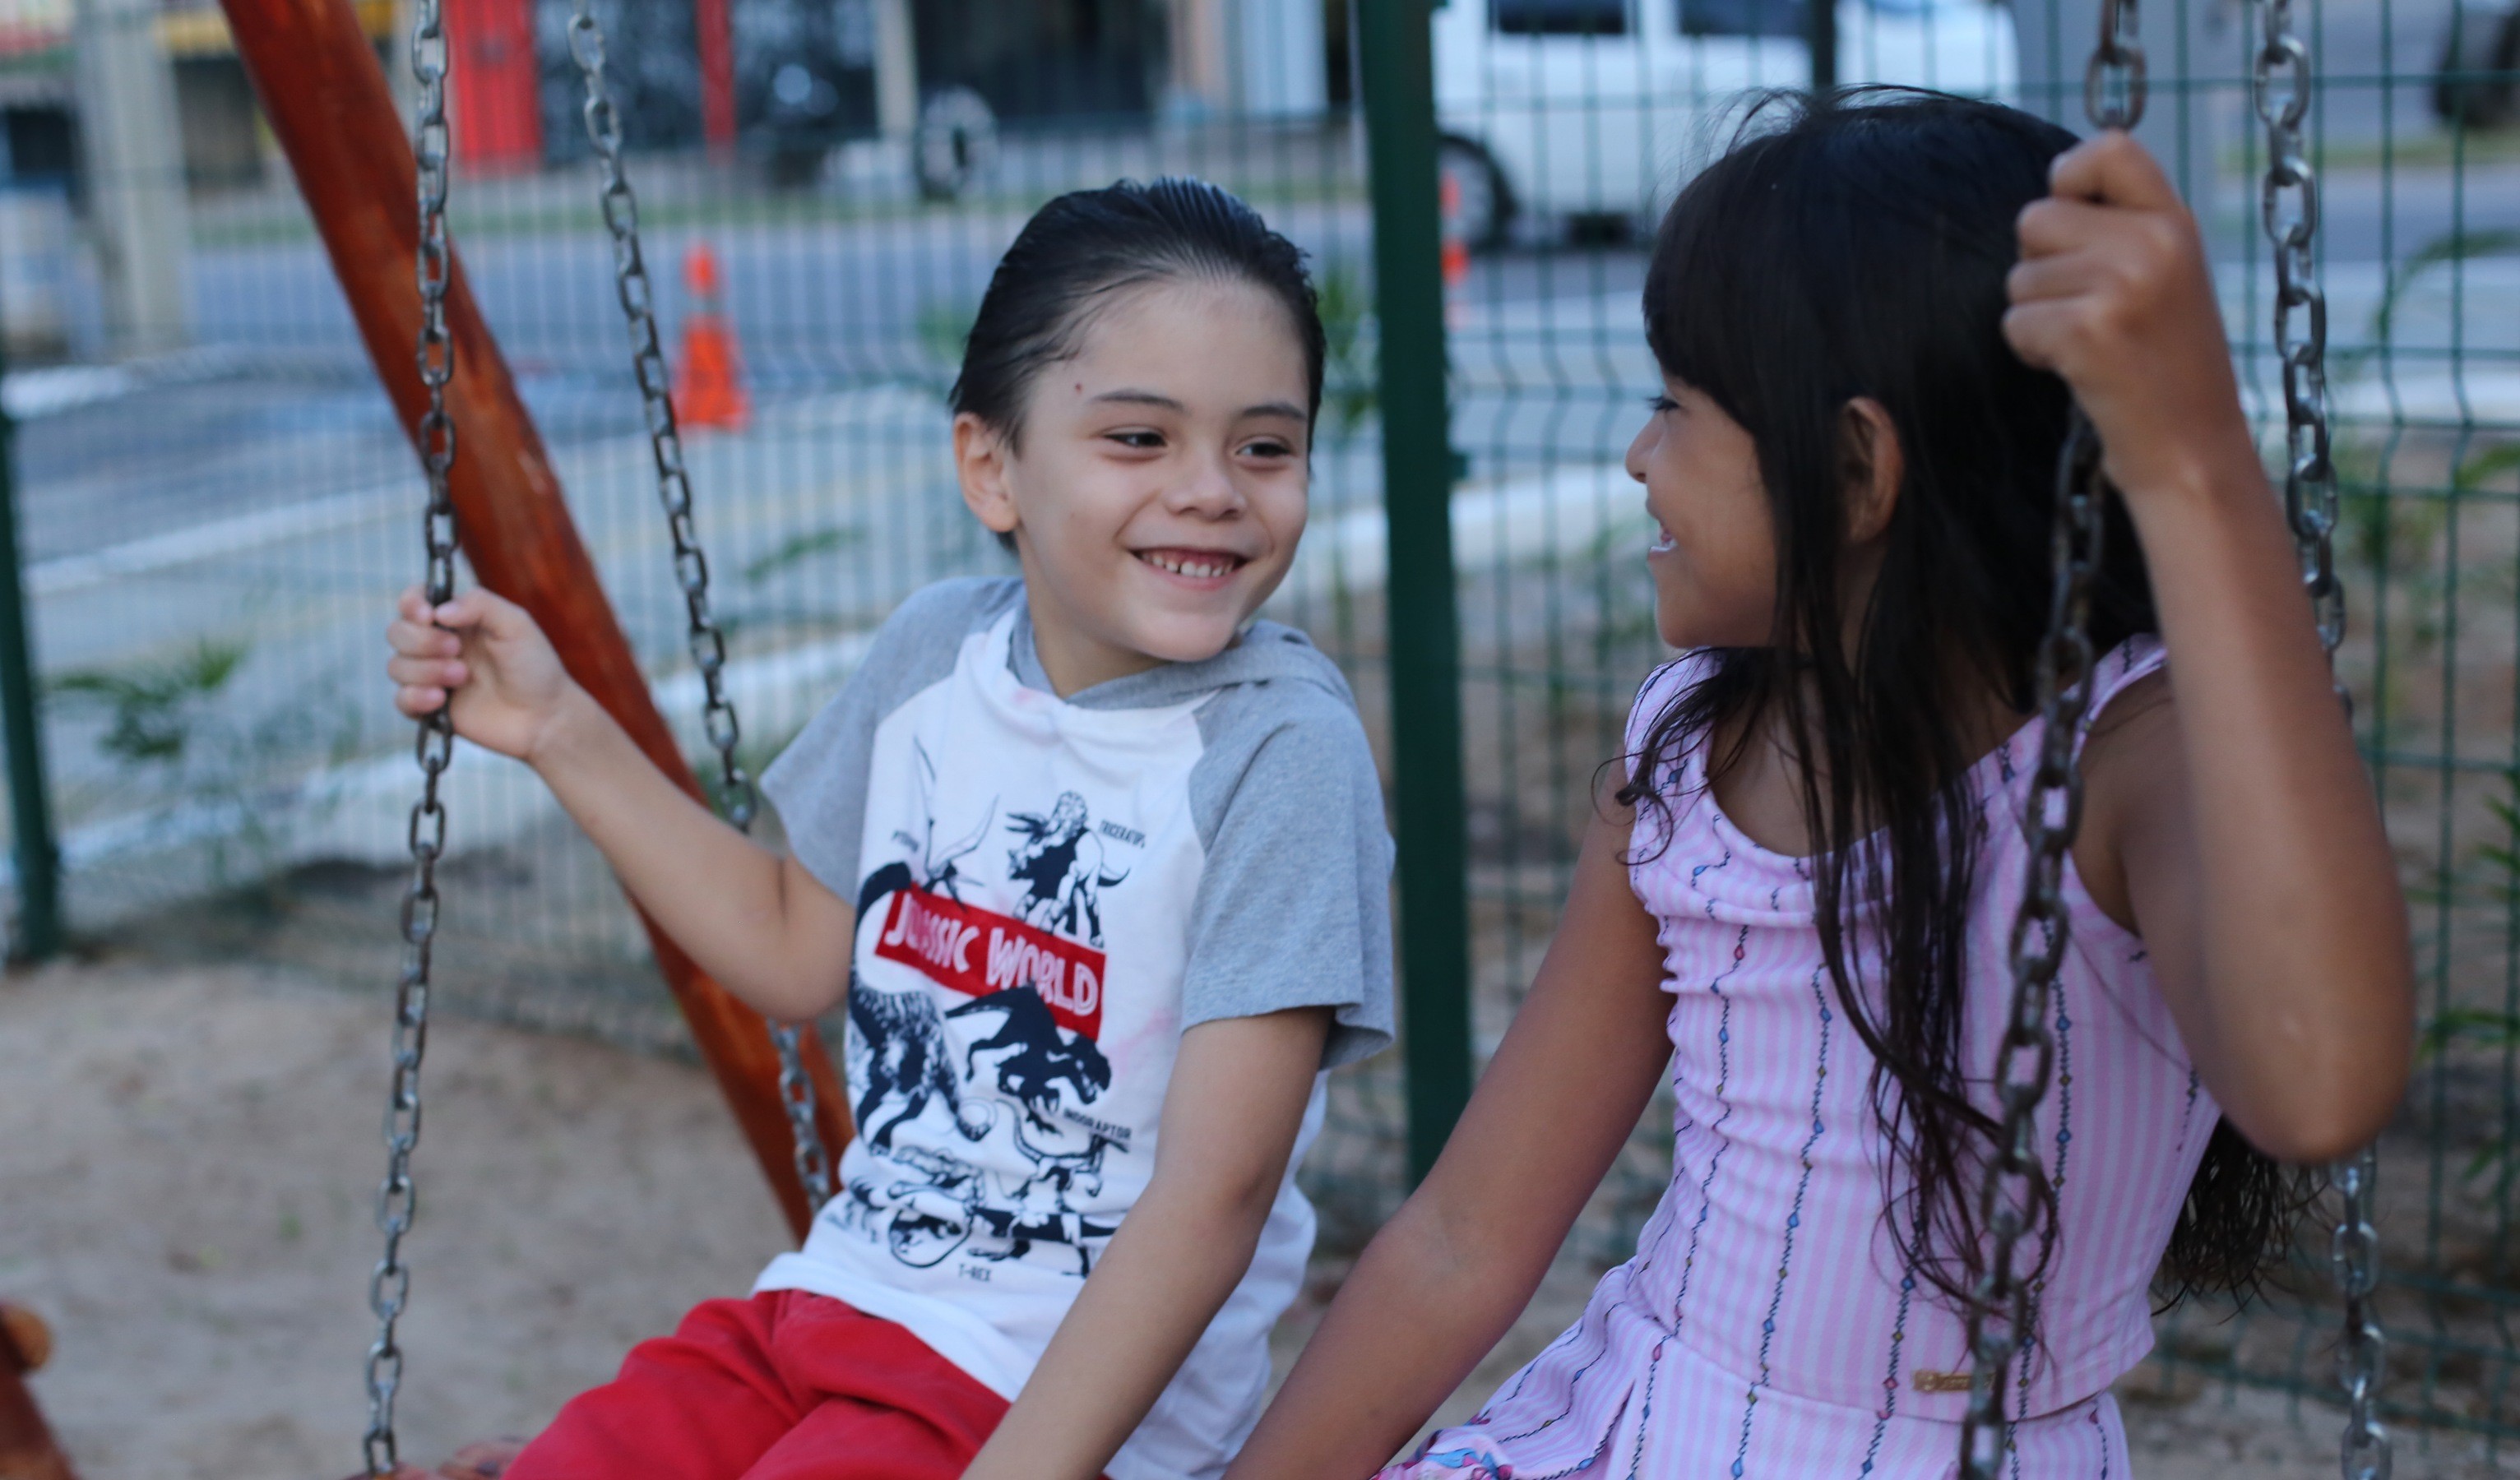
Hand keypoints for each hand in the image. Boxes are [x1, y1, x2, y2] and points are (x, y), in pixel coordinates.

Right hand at [386, 585, 579, 762]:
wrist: (544, 717)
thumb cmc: (535, 667)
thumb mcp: (516, 624)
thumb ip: (480, 604)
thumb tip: (439, 611)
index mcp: (456, 620)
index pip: (413, 601)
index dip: (411, 604)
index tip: (428, 616)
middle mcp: (437, 645)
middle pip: (397, 632)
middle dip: (422, 641)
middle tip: (456, 650)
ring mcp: (431, 677)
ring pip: (396, 666)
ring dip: (426, 670)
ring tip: (463, 677)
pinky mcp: (430, 708)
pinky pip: (400, 700)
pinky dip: (415, 697)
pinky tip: (441, 699)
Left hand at [2004, 131, 2258, 504]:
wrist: (2193, 450)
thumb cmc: (2168, 366)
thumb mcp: (2166, 278)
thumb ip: (2120, 231)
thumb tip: (2047, 196)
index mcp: (2176, 223)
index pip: (2110, 148)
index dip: (2069, 175)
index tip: (2070, 214)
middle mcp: (2153, 243)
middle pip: (2036, 217)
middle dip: (2040, 266)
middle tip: (2084, 310)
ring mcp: (2122, 285)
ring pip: (2019, 277)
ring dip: (2036, 316)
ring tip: (2090, 346)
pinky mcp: (2089, 331)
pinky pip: (2015, 322)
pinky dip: (2032, 350)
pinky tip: (2075, 369)